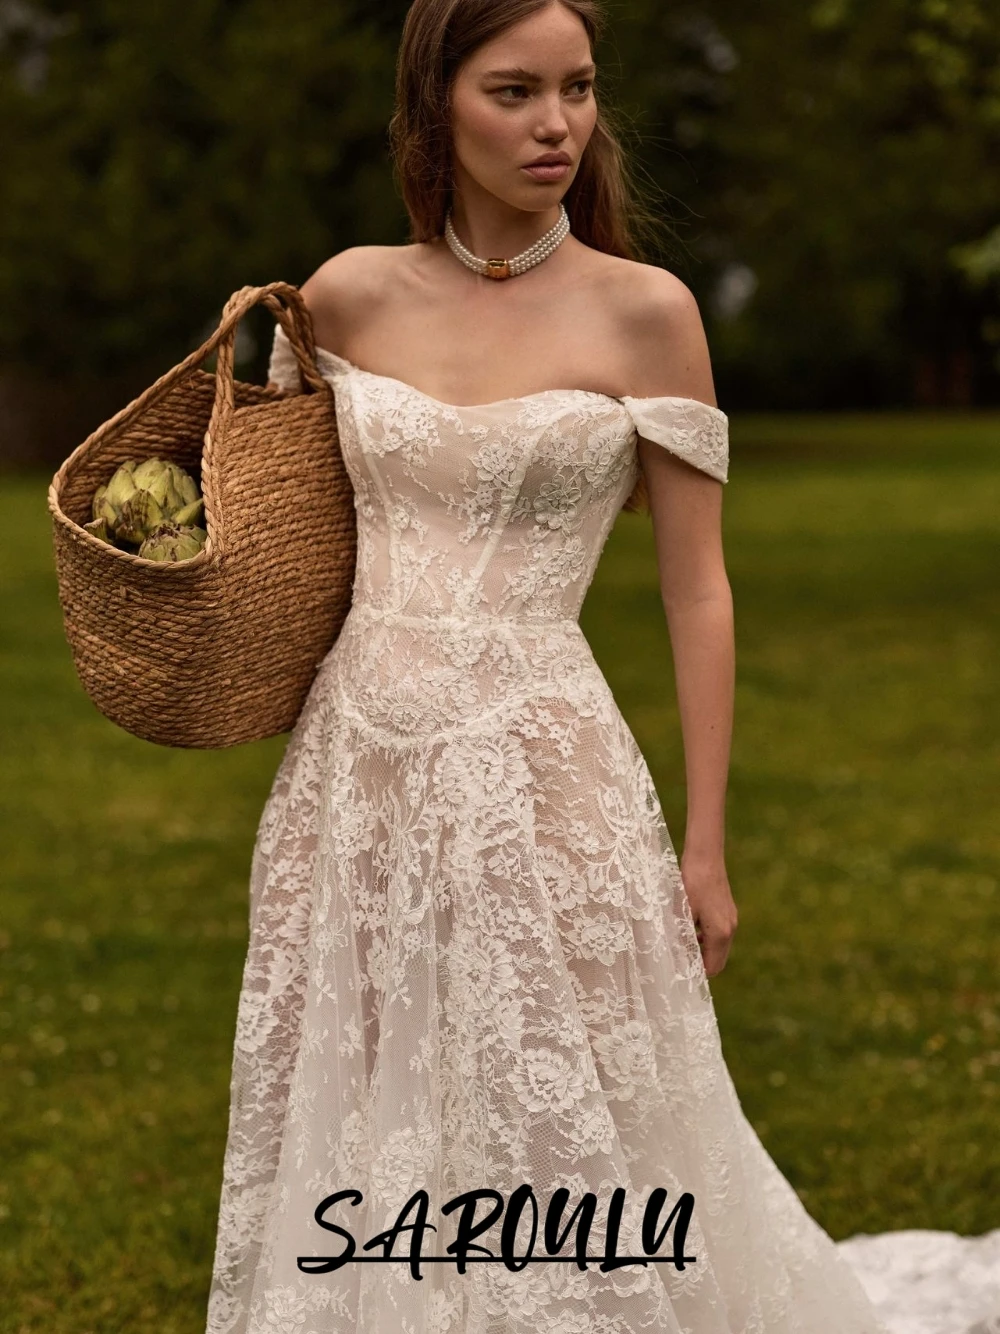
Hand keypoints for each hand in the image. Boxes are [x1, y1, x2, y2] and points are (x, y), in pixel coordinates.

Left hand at [679, 851, 737, 977]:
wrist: (705, 857)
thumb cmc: (691, 884)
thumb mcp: (683, 912)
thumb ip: (683, 937)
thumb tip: (678, 957)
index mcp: (720, 933)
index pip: (712, 967)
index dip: (697, 973)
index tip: (681, 972)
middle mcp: (730, 929)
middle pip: (718, 960)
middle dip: (701, 964)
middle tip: (681, 961)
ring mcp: (731, 919)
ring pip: (719, 947)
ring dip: (703, 951)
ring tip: (682, 945)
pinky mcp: (728, 910)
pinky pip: (719, 934)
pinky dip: (707, 938)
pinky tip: (691, 929)